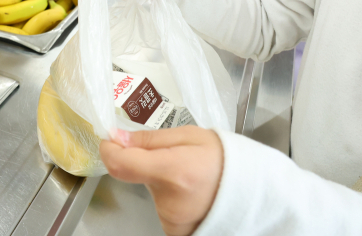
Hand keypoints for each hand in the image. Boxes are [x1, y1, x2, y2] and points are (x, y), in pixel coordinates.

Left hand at [100, 126, 222, 235]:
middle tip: (168, 153)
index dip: (109, 150)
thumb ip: (150, 139)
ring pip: (148, 188)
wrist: (252, 192)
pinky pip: (159, 203)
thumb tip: (118, 138)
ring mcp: (170, 218)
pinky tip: (186, 187)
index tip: (110, 141)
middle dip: (142, 161)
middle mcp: (169, 199)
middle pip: (135, 174)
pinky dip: (167, 193)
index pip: (122, 164)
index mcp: (173, 171)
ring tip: (184, 171)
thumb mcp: (189, 136)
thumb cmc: (223, 159)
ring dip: (156, 177)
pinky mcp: (172, 229)